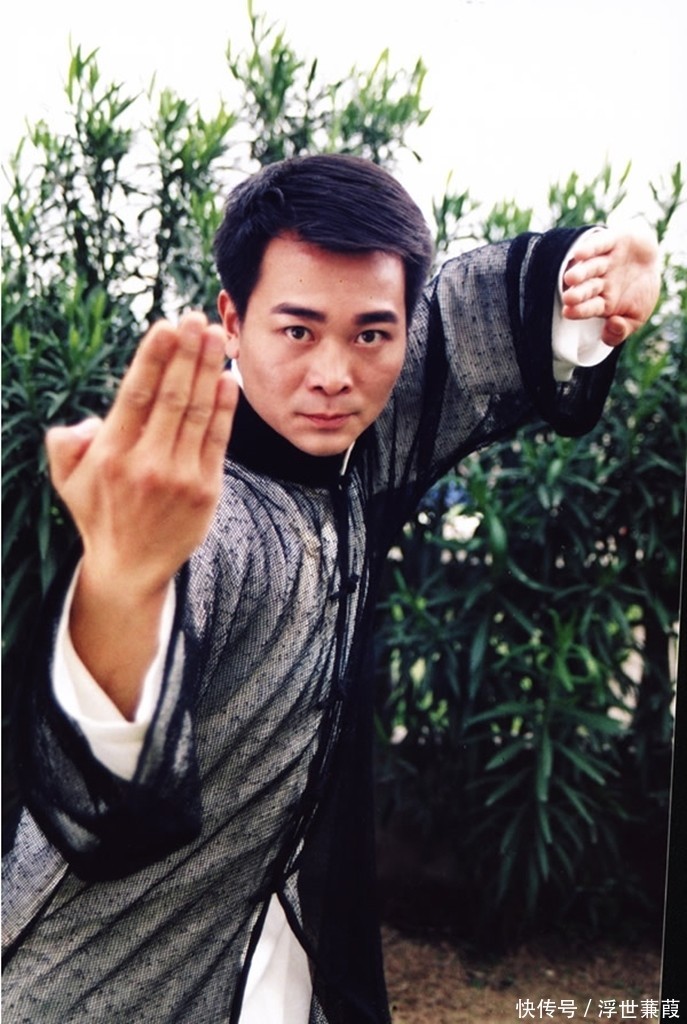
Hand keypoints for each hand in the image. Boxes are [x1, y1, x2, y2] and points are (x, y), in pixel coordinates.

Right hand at [46, 312, 237, 717]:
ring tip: (217, 337)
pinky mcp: (206, 490)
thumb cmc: (99, 512)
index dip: (155, 357)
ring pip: (197, 413)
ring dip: (209, 370)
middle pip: (172, 397)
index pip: (136, 395)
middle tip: (198, 318)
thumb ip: (67, 443)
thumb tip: (90, 420)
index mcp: (110, 455)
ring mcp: (180, 478)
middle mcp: (146, 464)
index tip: (168, 325)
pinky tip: (228, 379)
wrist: (131, 567)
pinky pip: (218, 440)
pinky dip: (224, 407)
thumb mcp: (67, 480)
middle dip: (187, 353)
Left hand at [560, 222, 660, 345]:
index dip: (579, 310)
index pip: (588, 307)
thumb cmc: (639, 292)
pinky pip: (600, 244)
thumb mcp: (636, 318)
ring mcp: (605, 262)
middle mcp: (599, 282)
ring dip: (581, 272)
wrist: (651, 260)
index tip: (568, 313)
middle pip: (587, 288)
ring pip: (591, 267)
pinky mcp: (612, 241)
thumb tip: (612, 326)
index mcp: (601, 301)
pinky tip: (579, 254)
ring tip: (570, 277)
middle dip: (578, 292)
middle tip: (568, 298)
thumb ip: (621, 330)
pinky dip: (591, 248)